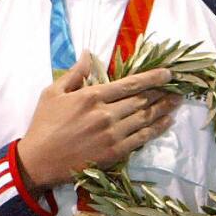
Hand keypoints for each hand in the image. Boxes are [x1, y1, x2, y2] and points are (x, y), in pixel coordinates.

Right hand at [15, 55, 179, 189]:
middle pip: (142, 100)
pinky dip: (158, 128)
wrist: (38, 161)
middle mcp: (106, 113)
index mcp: (91, 96)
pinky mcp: (115, 152)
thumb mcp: (52, 93)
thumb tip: (88, 54)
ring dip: (164, 108)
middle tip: (175, 87)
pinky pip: (143, 137)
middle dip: (161, 92)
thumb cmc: (43, 125)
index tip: (168, 73)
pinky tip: (167, 121)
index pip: (130, 84)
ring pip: (145, 117)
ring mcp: (113, 134)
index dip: (152, 77)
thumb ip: (74, 73)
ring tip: (176, 101)